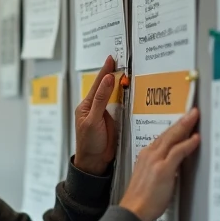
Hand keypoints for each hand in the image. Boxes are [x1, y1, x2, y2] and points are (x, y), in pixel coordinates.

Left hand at [74, 55, 118, 174]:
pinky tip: (132, 92)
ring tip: (127, 72)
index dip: (105, 71)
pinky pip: (121, 107)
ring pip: (114, 96)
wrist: (95, 161)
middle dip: (112, 74)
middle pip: (106, 87)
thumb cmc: (89, 142)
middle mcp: (95, 107)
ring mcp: (105, 114)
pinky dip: (126, 98)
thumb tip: (107, 80)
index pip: (98, 84)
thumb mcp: (93, 120)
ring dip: (120, 85)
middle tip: (120, 61)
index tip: (111, 59)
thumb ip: (101, 99)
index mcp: (87, 106)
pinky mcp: (114, 121)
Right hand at [120, 108, 200, 220]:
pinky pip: (178, 151)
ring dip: (185, 126)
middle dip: (181, 121)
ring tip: (195, 117)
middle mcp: (149, 154)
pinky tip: (196, 138)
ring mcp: (155, 161)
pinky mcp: (163, 169)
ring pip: (172, 138)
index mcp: (145, 155)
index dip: (174, 128)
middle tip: (193, 111)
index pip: (162, 138)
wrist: (133, 211)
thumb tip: (175, 165)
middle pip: (168, 133)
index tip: (183, 121)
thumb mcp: (149, 178)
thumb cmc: (141, 199)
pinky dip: (188, 143)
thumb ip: (161, 168)